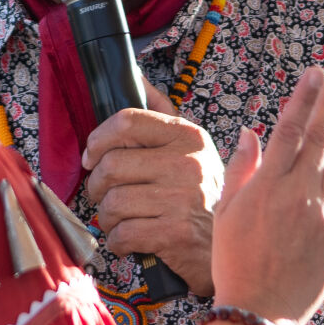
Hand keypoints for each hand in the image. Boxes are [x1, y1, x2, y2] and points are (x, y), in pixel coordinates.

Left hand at [81, 80, 223, 295]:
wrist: (231, 249)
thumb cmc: (202, 199)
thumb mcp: (192, 151)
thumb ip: (162, 115)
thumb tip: (135, 76)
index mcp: (188, 137)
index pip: (126, 121)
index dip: (98, 139)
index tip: (92, 156)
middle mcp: (187, 163)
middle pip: (111, 164)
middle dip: (98, 186)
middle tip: (107, 196)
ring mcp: (181, 198)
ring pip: (112, 202)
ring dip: (107, 217)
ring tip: (122, 219)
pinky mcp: (174, 233)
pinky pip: (122, 233)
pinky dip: (118, 241)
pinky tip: (131, 240)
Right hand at [210, 67, 323, 324]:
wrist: (260, 312)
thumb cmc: (234, 263)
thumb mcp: (225, 213)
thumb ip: (240, 168)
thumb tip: (250, 133)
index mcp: (268, 186)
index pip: (291, 128)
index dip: (303, 98)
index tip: (313, 76)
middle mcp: (300, 194)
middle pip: (321, 136)